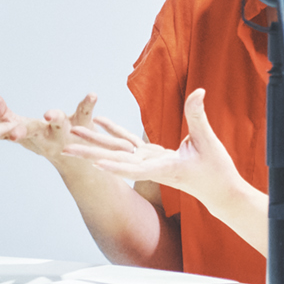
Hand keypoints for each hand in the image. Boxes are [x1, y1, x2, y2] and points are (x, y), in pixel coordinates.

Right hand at [0, 89, 98, 164]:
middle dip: (21, 132)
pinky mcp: (84, 125)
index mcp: (26, 135)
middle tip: (14, 134)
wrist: (79, 164)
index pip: (6, 129)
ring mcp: (65, 132)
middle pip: (30, 132)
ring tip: (50, 115)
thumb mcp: (20, 130)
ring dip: (54, 120)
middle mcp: (44, 136)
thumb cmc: (44, 141)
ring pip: (59, 126)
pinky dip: (87, 104)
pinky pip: (85, 113)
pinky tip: (92, 94)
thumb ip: (1, 114)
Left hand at [63, 88, 245, 210]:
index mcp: (163, 168)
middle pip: (115, 160)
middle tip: (64, 149)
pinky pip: (127, 143)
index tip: (96, 164)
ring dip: (93, 144)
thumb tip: (198, 92)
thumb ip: (197, 117)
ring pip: (116, 152)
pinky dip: (113, 133)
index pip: (135, 169)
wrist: (219, 191)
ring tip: (70, 136)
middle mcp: (150, 168)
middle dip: (90, 153)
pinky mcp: (151, 157)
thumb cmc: (217, 170)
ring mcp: (149, 163)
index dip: (116, 166)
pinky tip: (99, 121)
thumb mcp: (209, 142)